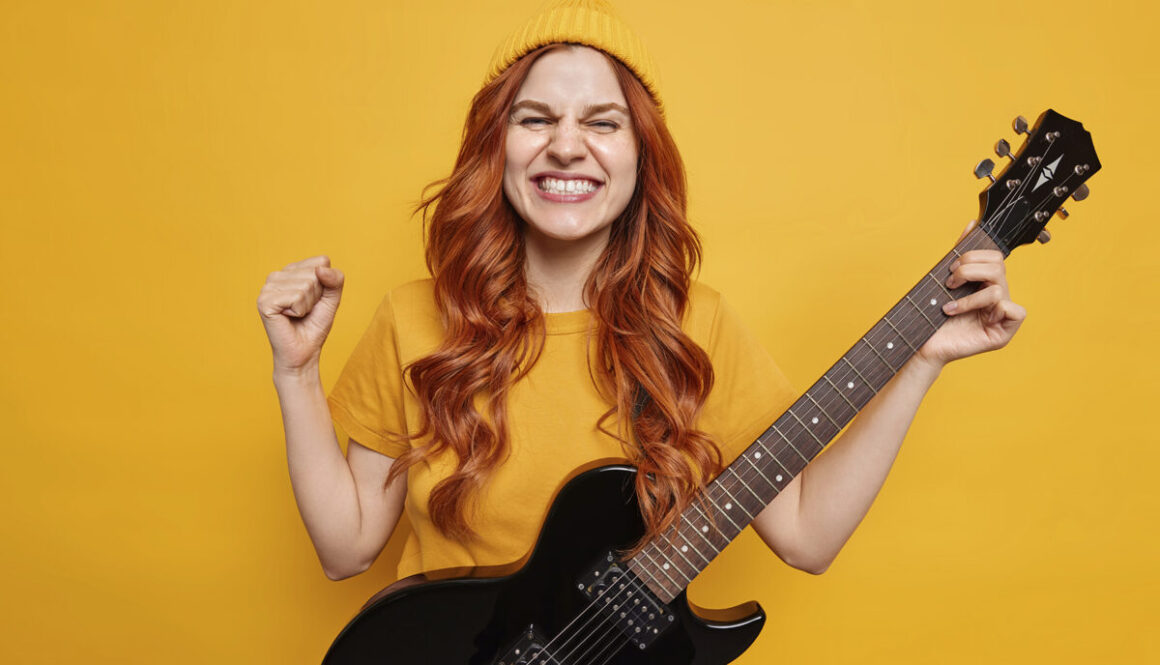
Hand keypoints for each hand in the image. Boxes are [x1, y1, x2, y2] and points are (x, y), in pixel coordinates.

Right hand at [257, 255, 344, 374]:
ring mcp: (268, 287)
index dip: (326, 284)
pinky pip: (296, 297)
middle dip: (316, 296)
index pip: (322, 262)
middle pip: (315, 273)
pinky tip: (288, 317)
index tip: (315, 300)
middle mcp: (277, 275)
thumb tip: (321, 270)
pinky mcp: (264, 300)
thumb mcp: (332, 299)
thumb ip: (335, 279)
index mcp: (291, 270)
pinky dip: (299, 311)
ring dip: (308, 305)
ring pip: (306, 285)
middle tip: (305, 311)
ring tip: (297, 315)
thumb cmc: (315, 325)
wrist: (303, 352)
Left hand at [915, 221, 1026, 367]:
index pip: (995, 257)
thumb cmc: (933, 316)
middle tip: (950, 284)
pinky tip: (967, 318)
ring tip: (949, 307)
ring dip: (968, 297)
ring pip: (998, 288)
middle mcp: (997, 298)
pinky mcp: (1003, 333)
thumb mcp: (945, 281)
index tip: (951, 268)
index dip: (973, 256)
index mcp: (986, 284)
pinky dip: (986, 310)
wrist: (923, 343)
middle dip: (968, 270)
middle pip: (998, 266)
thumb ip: (960, 255)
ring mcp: (1001, 315)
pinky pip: (1012, 309)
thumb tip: (972, 224)